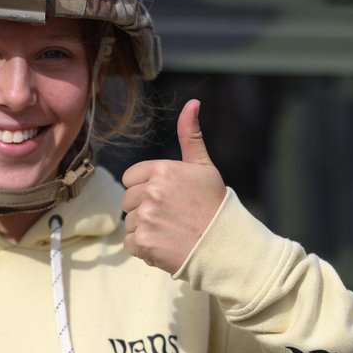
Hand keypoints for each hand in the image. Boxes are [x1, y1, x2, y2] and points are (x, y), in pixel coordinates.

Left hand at [122, 99, 225, 272]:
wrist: (224, 245)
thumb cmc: (214, 205)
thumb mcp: (203, 167)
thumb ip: (190, 136)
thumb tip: (192, 103)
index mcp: (162, 170)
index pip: (131, 178)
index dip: (145, 189)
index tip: (166, 198)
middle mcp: (151, 191)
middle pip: (127, 201)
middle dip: (144, 209)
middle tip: (171, 217)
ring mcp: (146, 217)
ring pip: (129, 223)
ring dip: (145, 230)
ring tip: (171, 232)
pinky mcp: (144, 242)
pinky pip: (130, 243)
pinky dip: (143, 249)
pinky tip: (165, 246)